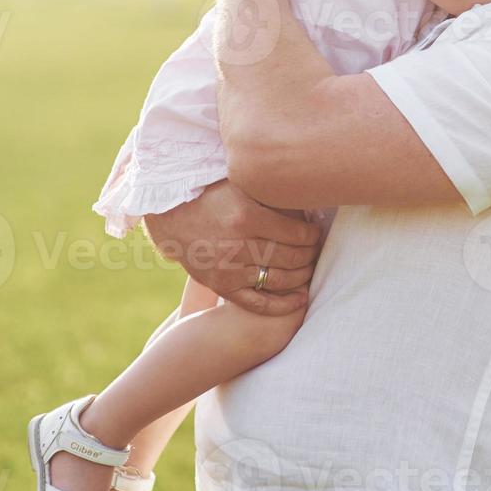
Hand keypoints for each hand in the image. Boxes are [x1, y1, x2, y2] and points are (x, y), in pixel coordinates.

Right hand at [144, 180, 322, 314]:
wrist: (172, 218)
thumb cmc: (213, 196)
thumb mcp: (242, 185)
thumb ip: (273, 193)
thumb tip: (310, 202)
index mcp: (246, 218)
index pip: (297, 233)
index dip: (313, 234)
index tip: (317, 231)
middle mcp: (238, 246)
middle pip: (291, 257)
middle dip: (311, 254)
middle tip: (317, 249)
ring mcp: (229, 270)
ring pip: (280, 279)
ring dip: (303, 276)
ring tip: (310, 267)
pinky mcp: (221, 287)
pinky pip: (257, 303)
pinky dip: (282, 305)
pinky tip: (301, 299)